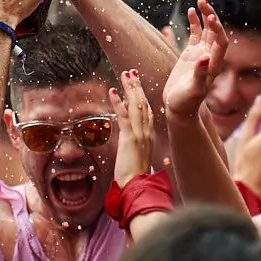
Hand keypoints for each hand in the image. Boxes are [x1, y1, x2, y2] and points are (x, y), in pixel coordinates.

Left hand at [110, 70, 153, 188]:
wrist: (137, 188)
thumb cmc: (136, 179)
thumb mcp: (138, 160)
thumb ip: (137, 147)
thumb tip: (133, 142)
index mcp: (148, 137)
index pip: (146, 112)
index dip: (142, 97)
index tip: (138, 87)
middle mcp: (146, 133)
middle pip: (142, 104)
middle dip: (137, 86)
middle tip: (131, 72)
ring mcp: (139, 134)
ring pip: (135, 105)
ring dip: (129, 87)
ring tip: (124, 73)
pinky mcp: (130, 138)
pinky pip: (124, 115)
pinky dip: (118, 102)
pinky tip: (113, 90)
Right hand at [163, 0, 227, 119]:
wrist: (180, 109)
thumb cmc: (186, 103)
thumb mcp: (193, 91)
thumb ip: (200, 75)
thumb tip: (205, 58)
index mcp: (214, 65)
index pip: (221, 43)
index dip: (217, 29)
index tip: (210, 17)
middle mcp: (210, 57)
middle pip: (215, 32)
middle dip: (211, 15)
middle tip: (204, 0)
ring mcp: (201, 54)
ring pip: (206, 30)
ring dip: (204, 15)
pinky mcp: (191, 55)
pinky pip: (195, 34)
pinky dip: (194, 22)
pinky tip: (190, 11)